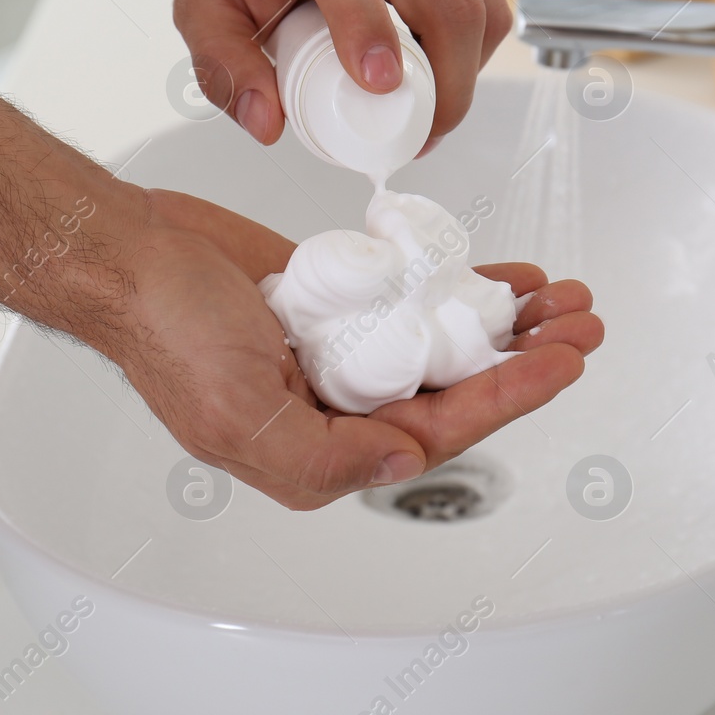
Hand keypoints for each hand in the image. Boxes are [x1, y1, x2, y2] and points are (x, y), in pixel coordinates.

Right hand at [119, 190, 602, 509]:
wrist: (131, 254)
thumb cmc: (163, 332)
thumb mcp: (237, 413)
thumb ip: (322, 455)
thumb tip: (402, 459)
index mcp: (323, 451)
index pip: (440, 430)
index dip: (510, 394)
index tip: (562, 360)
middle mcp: (343, 408)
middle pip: (460, 388)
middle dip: (528, 356)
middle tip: (582, 322)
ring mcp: (348, 352)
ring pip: (450, 344)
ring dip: (509, 322)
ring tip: (564, 299)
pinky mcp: (347, 304)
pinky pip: (421, 299)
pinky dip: (467, 286)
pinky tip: (509, 277)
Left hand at [170, 0, 511, 149]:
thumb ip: (225, 68)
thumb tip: (270, 124)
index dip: (368, 27)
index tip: (380, 83)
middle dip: (444, 88)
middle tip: (417, 138)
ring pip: (475, 5)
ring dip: (464, 73)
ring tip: (429, 111)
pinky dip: (472, 48)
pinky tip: (440, 69)